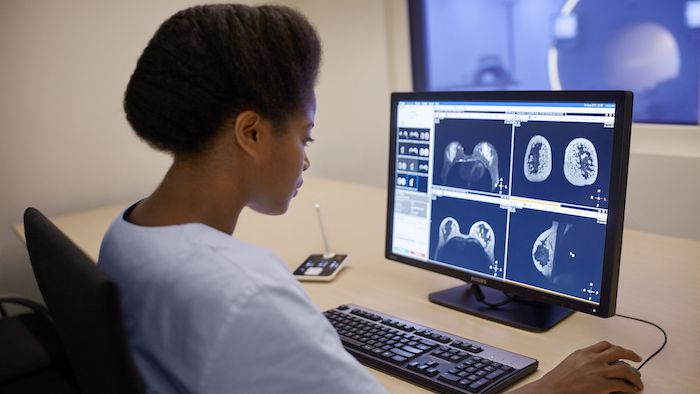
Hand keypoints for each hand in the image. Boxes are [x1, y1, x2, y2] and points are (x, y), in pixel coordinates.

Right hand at [515, 341, 642, 393]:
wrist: (553, 388)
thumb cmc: (558, 378)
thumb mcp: (571, 361)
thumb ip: (584, 359)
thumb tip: (595, 361)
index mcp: (585, 352)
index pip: (605, 345)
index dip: (617, 347)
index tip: (623, 351)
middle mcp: (594, 359)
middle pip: (618, 351)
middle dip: (631, 354)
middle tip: (637, 359)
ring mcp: (599, 372)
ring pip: (624, 368)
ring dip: (634, 375)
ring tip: (637, 380)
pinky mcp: (602, 385)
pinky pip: (622, 385)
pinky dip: (630, 387)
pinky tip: (632, 390)